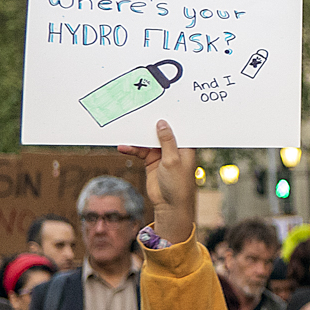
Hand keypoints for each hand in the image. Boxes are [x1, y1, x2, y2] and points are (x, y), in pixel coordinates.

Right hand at [117, 120, 196, 245]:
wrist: (169, 205)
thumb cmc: (178, 184)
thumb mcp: (173, 160)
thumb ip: (167, 141)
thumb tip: (162, 123)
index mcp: (186, 146)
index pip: (179, 128)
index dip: (171, 117)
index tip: (162, 103)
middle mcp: (174, 148)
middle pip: (161, 131)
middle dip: (151, 123)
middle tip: (139, 110)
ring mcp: (162, 154)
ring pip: (148, 140)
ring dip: (138, 136)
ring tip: (126, 127)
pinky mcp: (151, 160)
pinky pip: (140, 150)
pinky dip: (132, 148)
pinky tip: (123, 146)